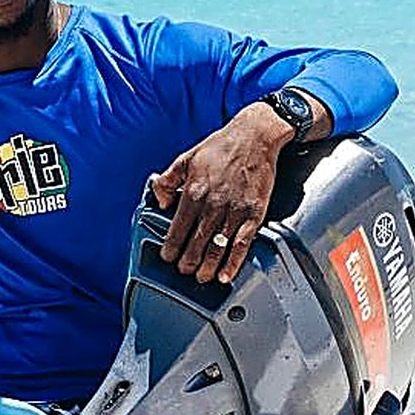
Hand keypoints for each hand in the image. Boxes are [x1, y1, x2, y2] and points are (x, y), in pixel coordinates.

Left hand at [150, 105, 286, 283]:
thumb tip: (159, 199)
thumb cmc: (221, 146)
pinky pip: (242, 243)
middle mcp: (213, 204)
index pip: (178, 228)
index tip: (167, 258)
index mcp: (194, 191)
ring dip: (208, 267)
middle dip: (188, 262)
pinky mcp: (254, 213)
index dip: (171, 247)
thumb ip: (168, 180)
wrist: (256, 136)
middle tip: (184, 272)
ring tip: (202, 277)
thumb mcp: (186, 157)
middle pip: (197, 243)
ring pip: (218, 247)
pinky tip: (227, 273)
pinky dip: (234, 262)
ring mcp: (235, 210)